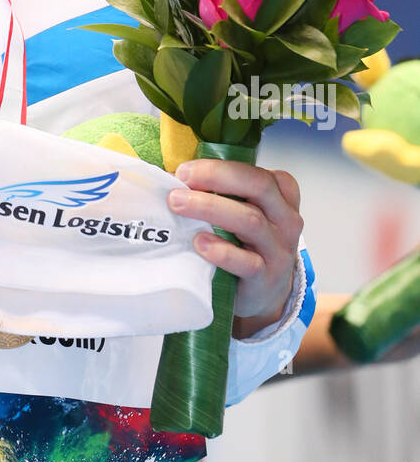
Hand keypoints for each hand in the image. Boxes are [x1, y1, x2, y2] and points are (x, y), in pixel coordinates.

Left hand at [167, 159, 302, 337]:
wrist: (266, 295)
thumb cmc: (249, 245)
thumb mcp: (245, 212)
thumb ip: (223, 193)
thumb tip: (176, 176)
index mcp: (281, 196)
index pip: (257, 171)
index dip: (221, 166)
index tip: (186, 170)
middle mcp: (285, 219)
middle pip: (258, 186)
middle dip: (216, 177)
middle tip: (181, 180)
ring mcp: (278, 249)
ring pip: (250, 220)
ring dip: (210, 208)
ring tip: (179, 205)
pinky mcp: (265, 277)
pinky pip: (247, 262)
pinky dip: (222, 250)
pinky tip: (199, 243)